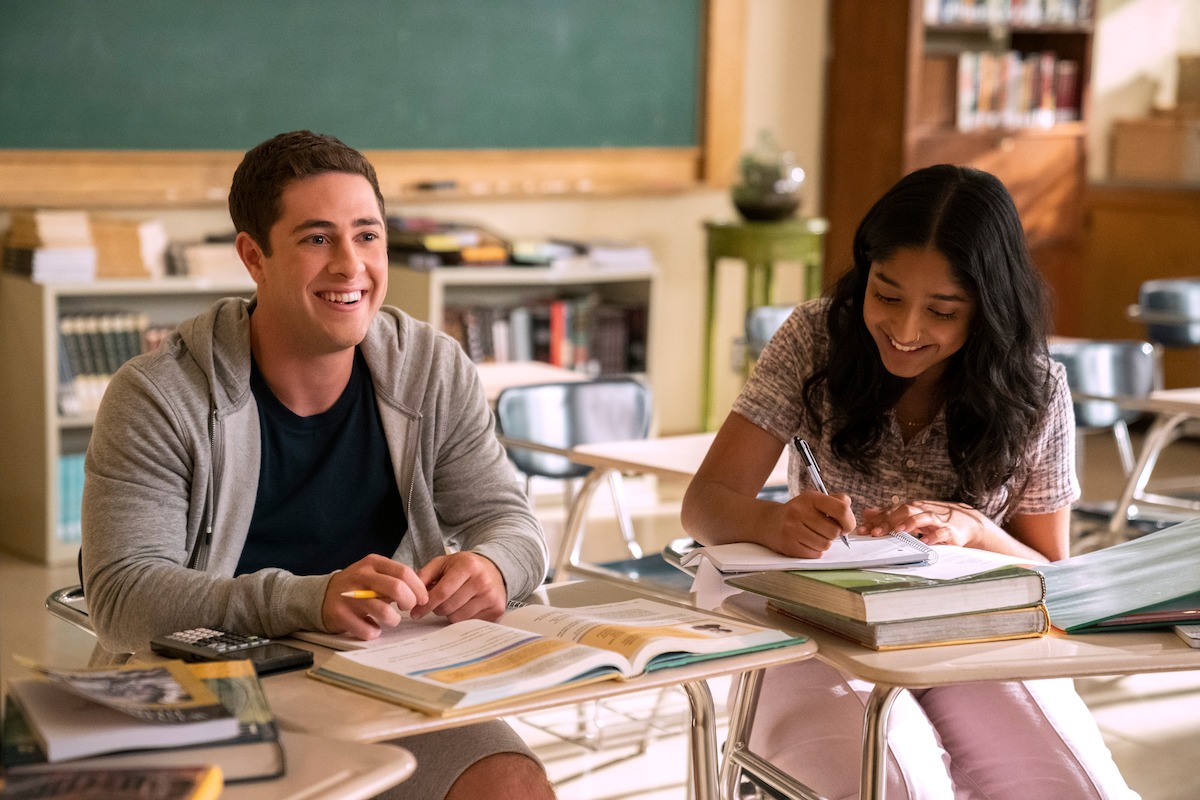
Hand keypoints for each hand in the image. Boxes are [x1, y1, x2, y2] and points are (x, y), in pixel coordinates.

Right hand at [322, 554, 428, 639]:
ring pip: (384, 612)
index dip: (418, 588)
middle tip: (408, 608)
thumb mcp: (374, 573)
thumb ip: (395, 579)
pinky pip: (368, 630)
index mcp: (373, 563)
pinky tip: (372, 626)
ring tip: (391, 619)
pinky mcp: (340, 615)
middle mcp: (361, 576)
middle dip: (409, 602)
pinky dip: (375, 631)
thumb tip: (421, 593)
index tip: (423, 599)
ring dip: (394, 620)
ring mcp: (349, 595)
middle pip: (397, 589)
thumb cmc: (357, 586)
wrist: (322, 596)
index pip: (404, 572)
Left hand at [413, 551, 507, 622]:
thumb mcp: (443, 563)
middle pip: (448, 607)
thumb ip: (424, 576)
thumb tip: (410, 597)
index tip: (415, 612)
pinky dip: (463, 618)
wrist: (494, 569)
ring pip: (458, 618)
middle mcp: (482, 581)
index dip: (426, 604)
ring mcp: (491, 596)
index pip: (442, 592)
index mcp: (468, 566)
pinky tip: (465, 607)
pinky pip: (470, 623)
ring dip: (450, 613)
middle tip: (438, 602)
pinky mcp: (497, 610)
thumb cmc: (464, 567)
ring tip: (454, 602)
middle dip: (437, 608)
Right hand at [765, 490, 855, 557]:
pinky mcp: (789, 545)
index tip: (845, 526)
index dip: (849, 521)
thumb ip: (835, 501)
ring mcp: (792, 529)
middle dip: (834, 534)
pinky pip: (815, 554)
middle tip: (825, 530)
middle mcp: (799, 511)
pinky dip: (815, 551)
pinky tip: (806, 542)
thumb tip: (848, 505)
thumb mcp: (814, 500)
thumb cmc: (798, 512)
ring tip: (814, 536)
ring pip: (826, 544)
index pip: (841, 509)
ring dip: (824, 543)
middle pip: (834, 531)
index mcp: (810, 498)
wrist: (769, 523)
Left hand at [859, 501, 984, 546]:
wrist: (967, 523)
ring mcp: (937, 520)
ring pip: (923, 517)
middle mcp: (923, 511)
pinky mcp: (950, 531)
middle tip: (875, 532)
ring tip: (898, 532)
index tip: (862, 530)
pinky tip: (925, 542)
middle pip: (905, 511)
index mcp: (912, 509)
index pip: (891, 512)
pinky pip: (942, 532)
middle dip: (889, 521)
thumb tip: (866, 513)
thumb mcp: (911, 516)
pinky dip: (934, 537)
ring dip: (910, 523)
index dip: (876, 520)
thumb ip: (889, 514)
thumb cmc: (934, 520)